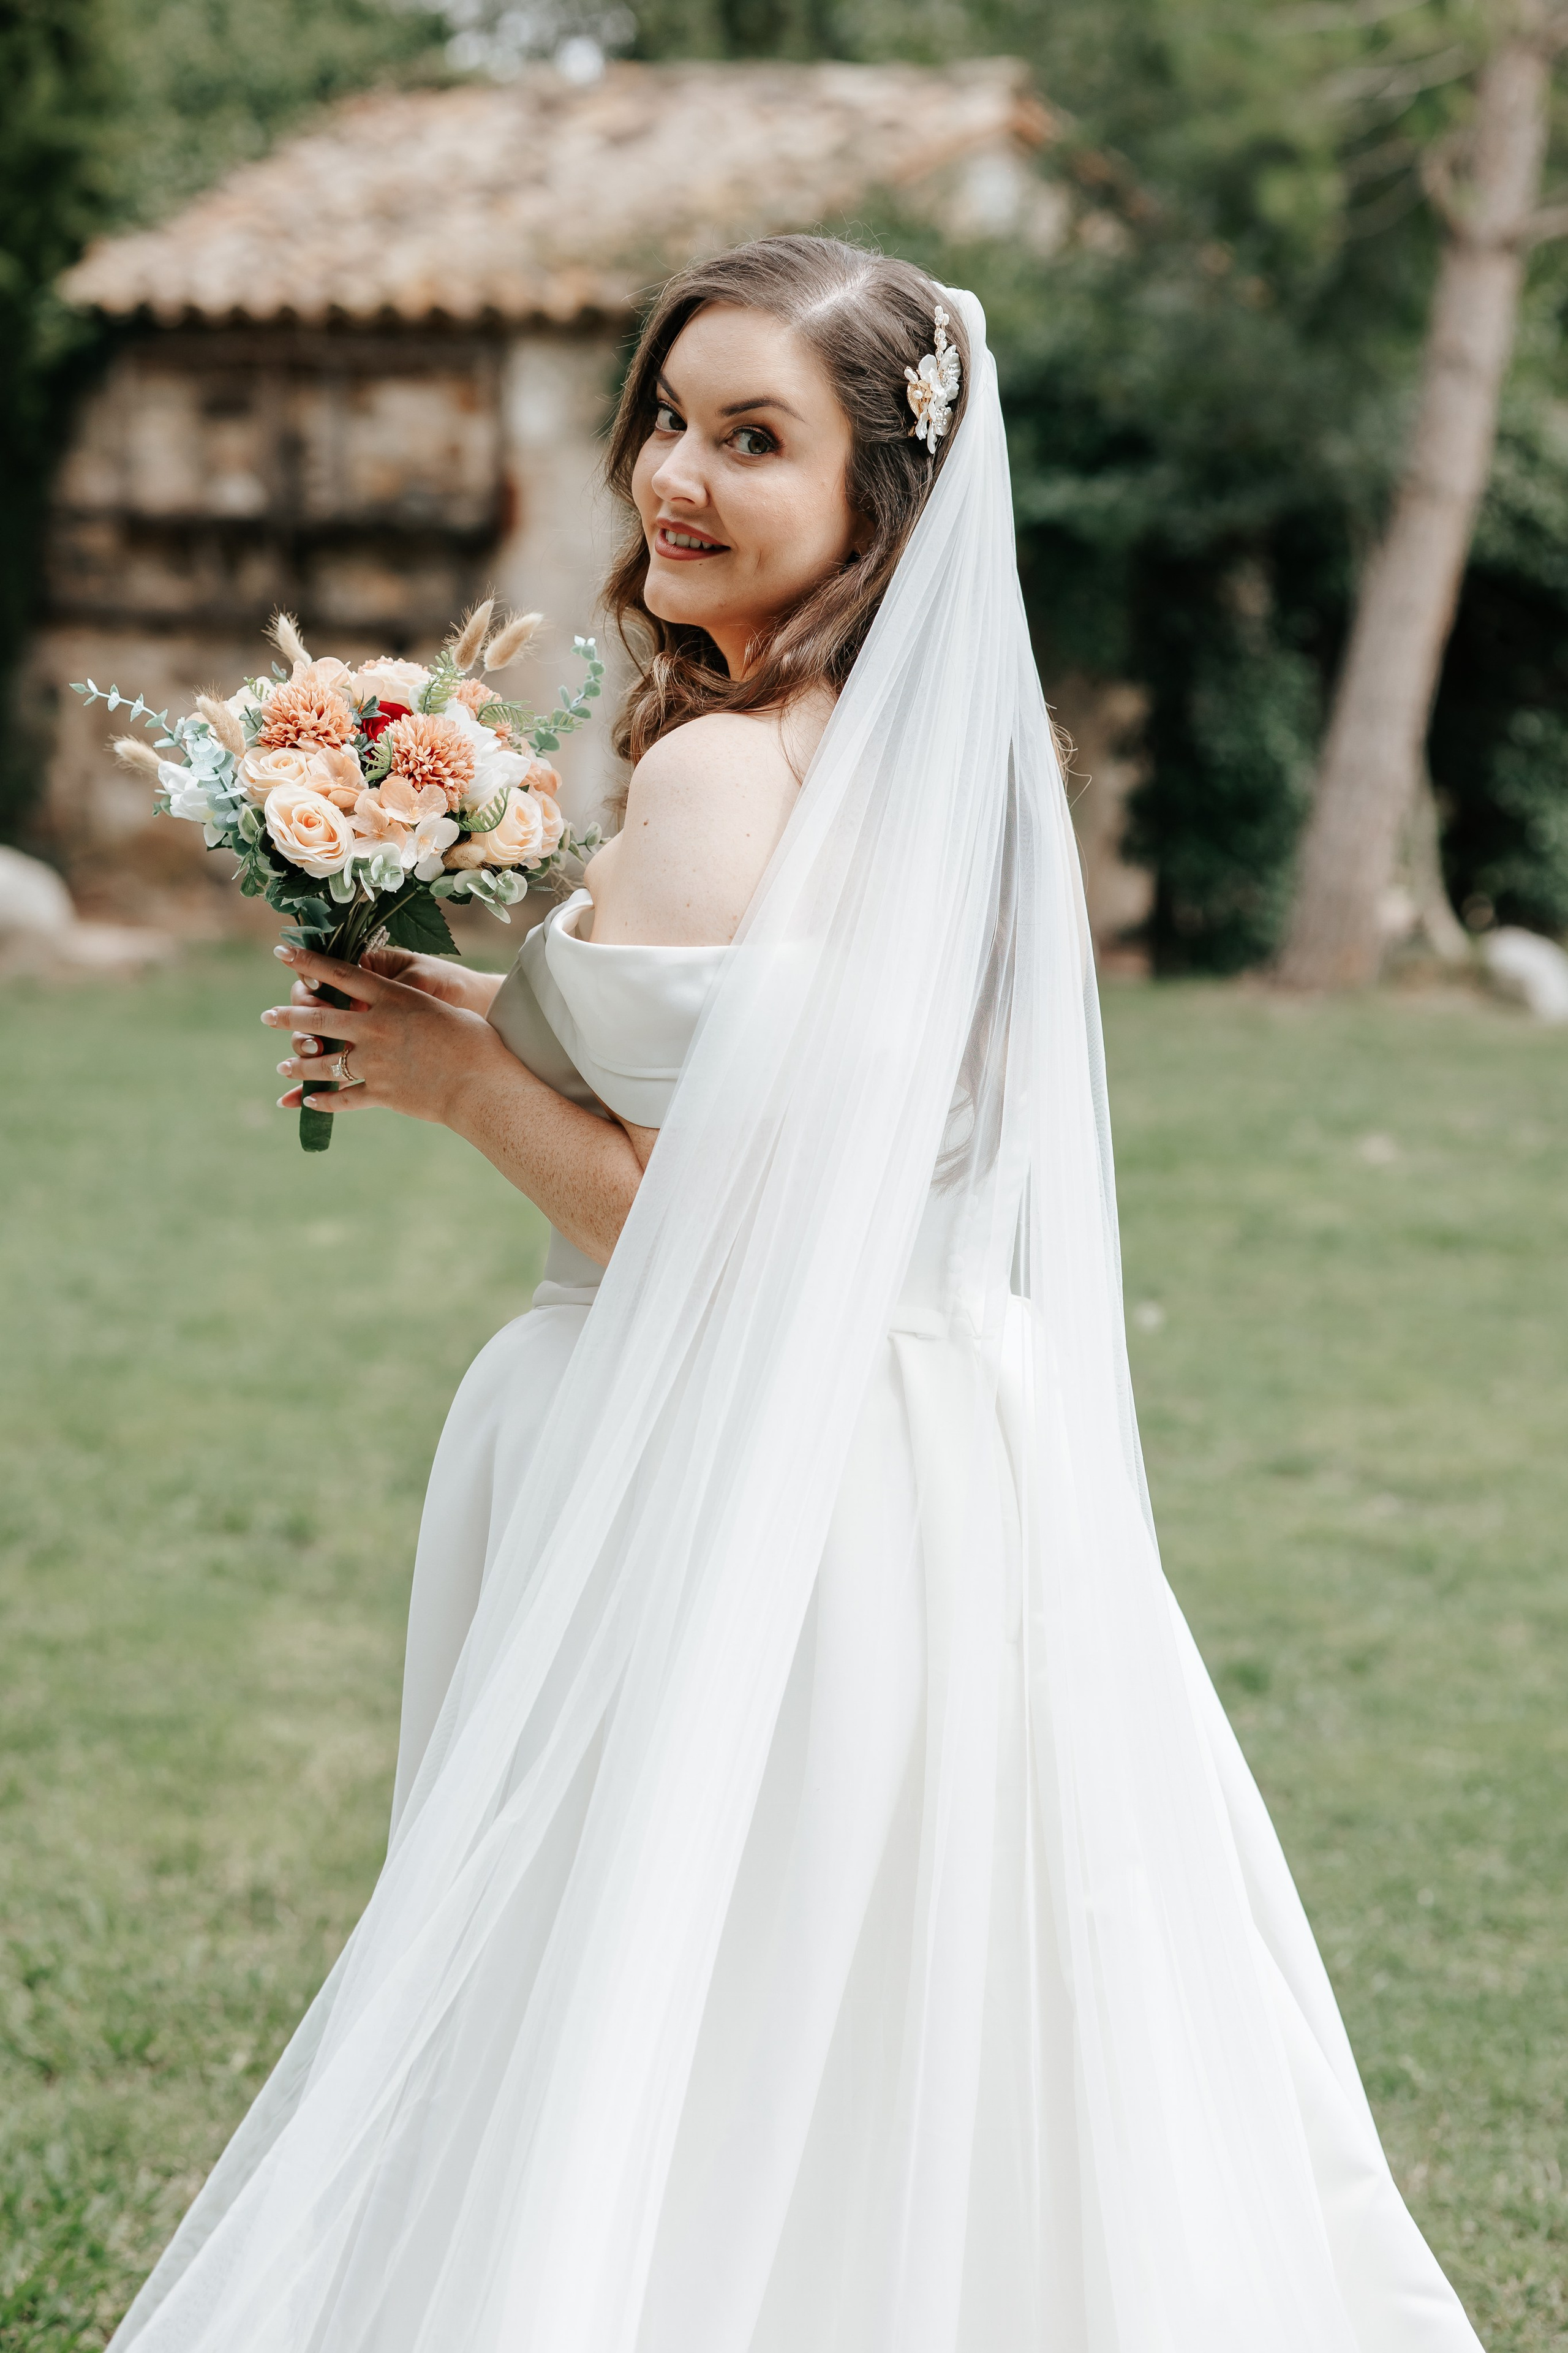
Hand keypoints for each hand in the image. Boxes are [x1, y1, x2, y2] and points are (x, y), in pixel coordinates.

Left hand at [267, 943, 507, 1126]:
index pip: (341, 974)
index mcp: (393, 998)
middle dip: (289, 1016)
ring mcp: (376, 1062)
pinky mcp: (382, 1092)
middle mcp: (376, 1027)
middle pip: (321, 1017)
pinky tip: (309, 1102)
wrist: (482, 1083)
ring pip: (324, 1061)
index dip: (308, 962)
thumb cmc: (473, 1039)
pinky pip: (343, 1098)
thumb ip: (405, 1006)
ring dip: (299, 1063)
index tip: (282, 953)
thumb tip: (390, 1010)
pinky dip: (324, 1102)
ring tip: (283, 1065)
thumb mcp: (436, 1008)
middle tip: (267, 1016)